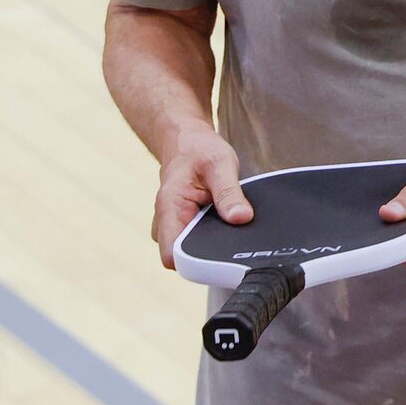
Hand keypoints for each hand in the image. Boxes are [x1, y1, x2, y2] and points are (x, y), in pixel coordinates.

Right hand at [152, 129, 248, 266]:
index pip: (173, 256)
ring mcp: (170, 228)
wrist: (186, 142)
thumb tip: (241, 218)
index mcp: (169, 208)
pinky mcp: (181, 229)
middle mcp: (164, 223)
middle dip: (208, 254)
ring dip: (210, 246)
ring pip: (190, 254)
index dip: (196, 262)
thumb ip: (229, 192)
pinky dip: (210, 239)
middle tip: (229, 235)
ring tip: (223, 223)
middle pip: (184, 260)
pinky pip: (195, 245)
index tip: (221, 255)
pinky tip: (220, 224)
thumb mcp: (220, 163)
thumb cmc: (199, 150)